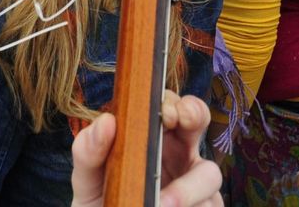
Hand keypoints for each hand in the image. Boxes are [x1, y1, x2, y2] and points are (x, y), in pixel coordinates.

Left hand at [70, 92, 221, 206]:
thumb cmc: (101, 205)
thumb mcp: (88, 181)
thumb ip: (89, 153)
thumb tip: (107, 121)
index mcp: (153, 139)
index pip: (169, 106)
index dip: (172, 102)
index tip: (164, 113)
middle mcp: (179, 156)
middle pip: (199, 120)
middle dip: (195, 113)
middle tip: (181, 118)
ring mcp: (196, 186)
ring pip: (210, 174)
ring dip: (187, 188)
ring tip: (161, 204)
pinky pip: (210, 205)